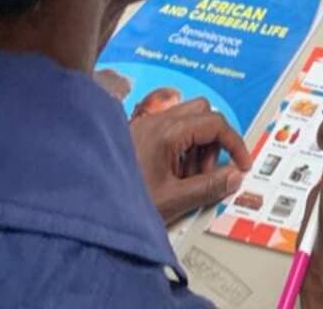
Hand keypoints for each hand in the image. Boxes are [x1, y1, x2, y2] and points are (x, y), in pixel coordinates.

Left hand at [130, 97, 250, 224]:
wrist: (81, 212)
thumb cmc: (121, 204)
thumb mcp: (172, 200)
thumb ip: (209, 187)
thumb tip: (235, 176)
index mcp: (168, 132)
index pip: (216, 123)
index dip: (235, 143)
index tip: (242, 164)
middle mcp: (156, 121)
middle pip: (203, 111)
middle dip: (213, 140)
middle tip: (206, 172)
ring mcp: (144, 124)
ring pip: (187, 117)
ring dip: (196, 142)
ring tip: (185, 177)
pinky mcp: (135, 134)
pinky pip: (169, 126)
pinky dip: (179, 143)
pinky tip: (168, 172)